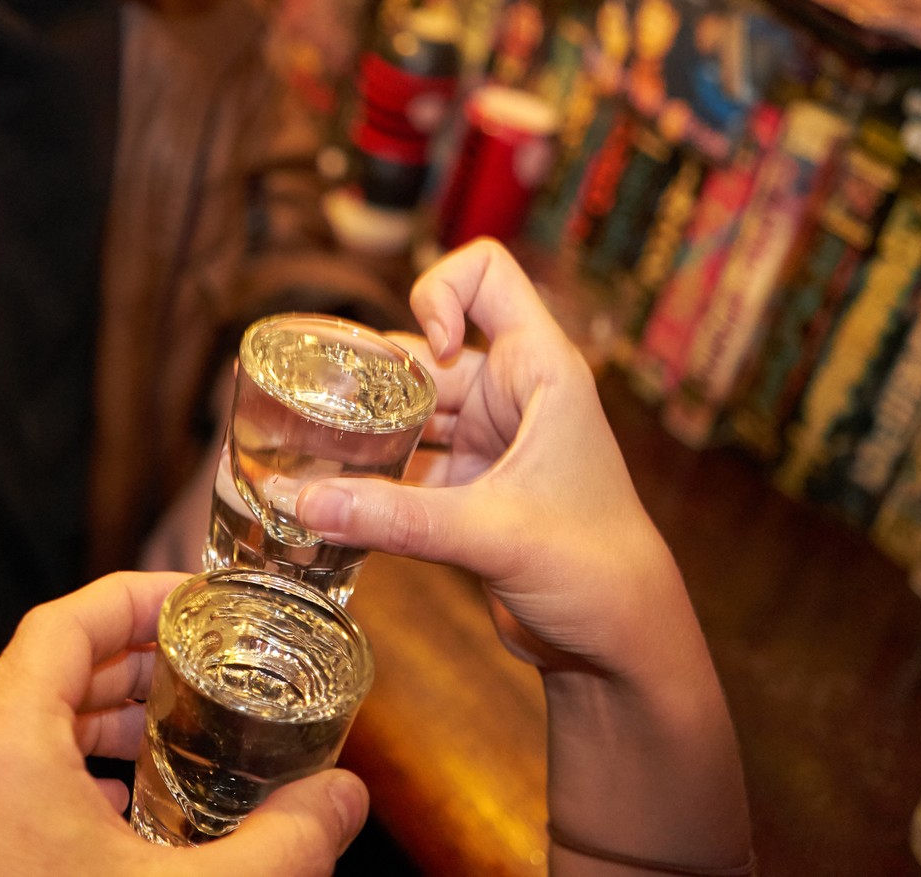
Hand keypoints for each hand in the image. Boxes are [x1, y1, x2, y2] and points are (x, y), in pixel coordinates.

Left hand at [0, 570, 367, 876]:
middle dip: (134, 663)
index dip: (140, 596)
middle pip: (45, 670)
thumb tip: (345, 800)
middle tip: (208, 665)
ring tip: (180, 734)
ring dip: (102, 720)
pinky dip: (69, 771)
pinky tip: (131, 811)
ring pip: (21, 727)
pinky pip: (3, 781)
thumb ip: (285, 846)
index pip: (67, 622)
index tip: (201, 598)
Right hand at [296, 238, 682, 679]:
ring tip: (299, 453)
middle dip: (368, 379)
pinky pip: (405, 465)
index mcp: (539, 371)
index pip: (485, 275)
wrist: (621, 647)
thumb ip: (397, 517)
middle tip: (306, 410)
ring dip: (362, 433)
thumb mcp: (494, 534)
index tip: (425, 355)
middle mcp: (510, 395)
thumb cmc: (597, 570)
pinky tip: (329, 501)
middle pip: (422, 352)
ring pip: (407, 413)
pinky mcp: (467, 490)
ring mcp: (487, 442)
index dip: (439, 294)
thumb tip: (303, 501)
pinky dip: (370, 480)